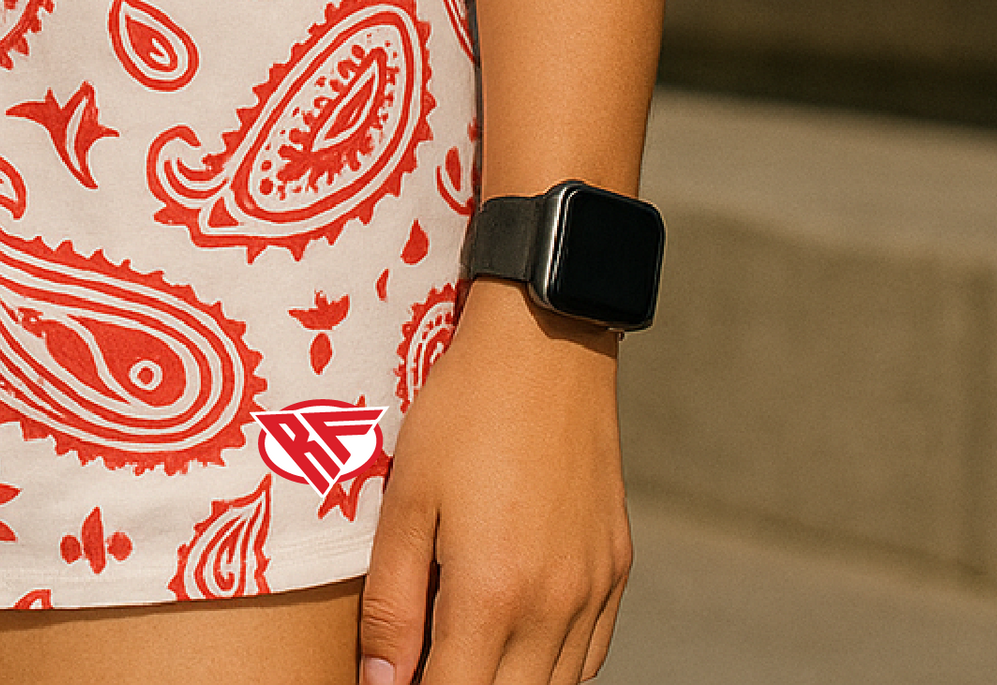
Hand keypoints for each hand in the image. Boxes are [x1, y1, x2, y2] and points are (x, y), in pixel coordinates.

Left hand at [356, 279, 633, 684]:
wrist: (547, 345)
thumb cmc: (463, 413)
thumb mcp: (407, 498)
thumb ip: (393, 602)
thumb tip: (380, 684)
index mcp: (494, 594)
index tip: (392, 682)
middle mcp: (554, 607)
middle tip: (425, 659)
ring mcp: (593, 592)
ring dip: (507, 684)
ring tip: (464, 651)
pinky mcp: (616, 571)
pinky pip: (589, 657)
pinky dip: (552, 669)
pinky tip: (517, 642)